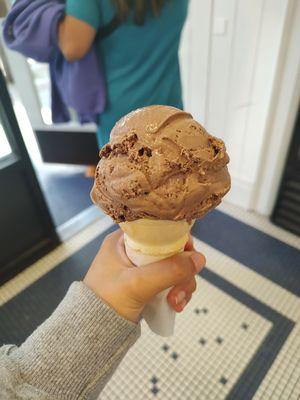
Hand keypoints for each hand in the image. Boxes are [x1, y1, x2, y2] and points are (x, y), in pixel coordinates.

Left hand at [84, 230, 205, 322]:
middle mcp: (131, 251)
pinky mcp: (145, 285)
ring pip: (172, 268)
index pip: (157, 229)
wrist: (93, 334)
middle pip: (170, 251)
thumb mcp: (137, 284)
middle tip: (180, 291)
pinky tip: (175, 306)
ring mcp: (139, 269)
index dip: (177, 240)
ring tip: (176, 303)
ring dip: (181, 285)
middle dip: (181, 272)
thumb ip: (168, 271)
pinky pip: (168, 282)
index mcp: (123, 241)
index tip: (188, 255)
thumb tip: (200, 259)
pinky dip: (176, 293)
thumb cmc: (106, 303)